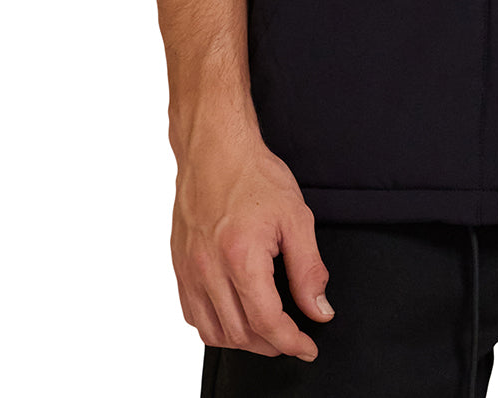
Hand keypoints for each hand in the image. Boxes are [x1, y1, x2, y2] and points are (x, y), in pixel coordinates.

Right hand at [170, 132, 333, 359]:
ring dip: (243, 341)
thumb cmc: (255, 175)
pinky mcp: (179, 266)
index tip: (308, 347)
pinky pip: (192, 314)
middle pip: (239, 334)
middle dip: (271, 345)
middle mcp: (209, 269)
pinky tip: (235, 316)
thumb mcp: (296, 217)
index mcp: (241, 256)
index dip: (291, 342)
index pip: (266, 322)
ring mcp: (189, 270)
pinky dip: (215, 326)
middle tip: (293, 338)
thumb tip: (319, 310)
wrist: (215, 149)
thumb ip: (309, 270)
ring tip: (267, 332)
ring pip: (212, 332)